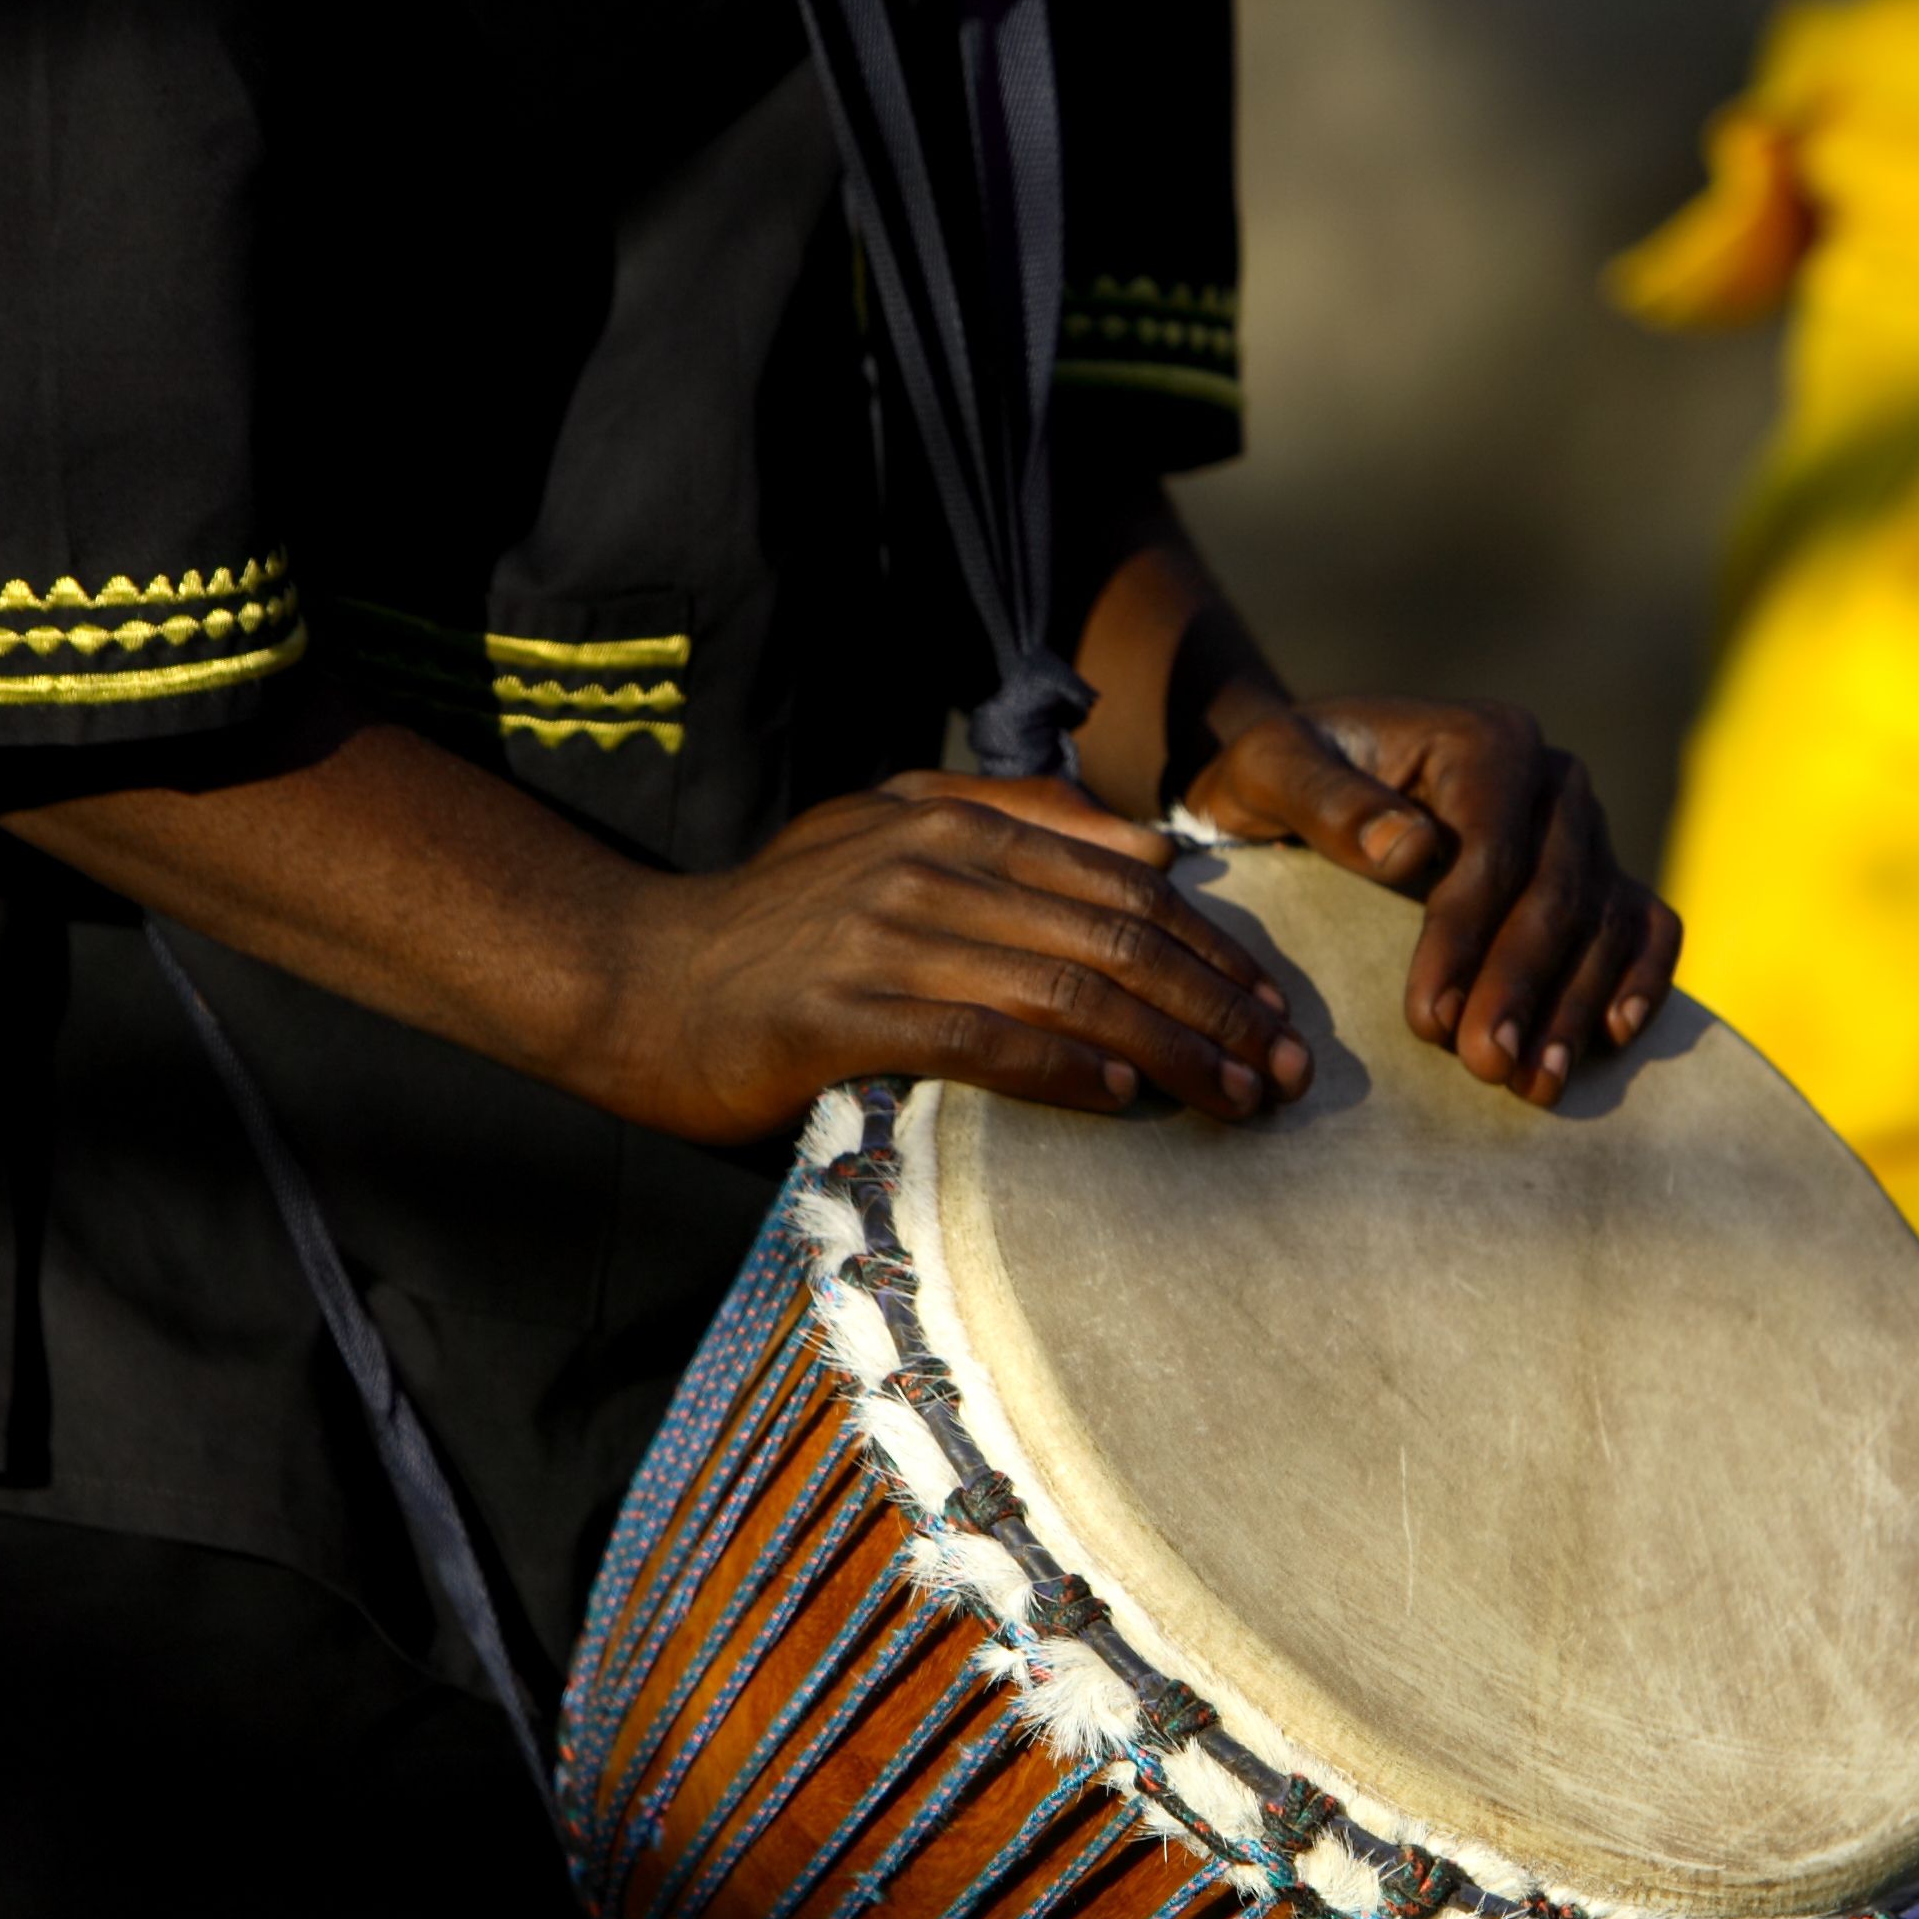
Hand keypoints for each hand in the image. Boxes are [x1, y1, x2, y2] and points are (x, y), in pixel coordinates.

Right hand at [599, 774, 1308, 1142]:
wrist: (633, 979)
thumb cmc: (775, 926)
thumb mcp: (888, 836)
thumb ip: (1016, 822)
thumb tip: (1152, 851)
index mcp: (952, 818)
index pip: (1123, 882)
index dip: (1215, 949)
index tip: (1276, 1010)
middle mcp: (929, 864)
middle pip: (1115, 937)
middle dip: (1219, 1007)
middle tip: (1286, 1070)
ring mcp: (885, 937)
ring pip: (1067, 988)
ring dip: (1170, 1050)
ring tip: (1234, 1100)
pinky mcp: (842, 1014)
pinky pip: (980, 1039)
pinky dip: (1062, 1069)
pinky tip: (1122, 1099)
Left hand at [1183, 700, 1684, 1106]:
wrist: (1315, 783)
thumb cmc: (1287, 776)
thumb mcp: (1271, 768)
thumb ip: (1327, 800)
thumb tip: (1411, 849)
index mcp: (1484, 741)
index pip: (1492, 847)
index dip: (1466, 936)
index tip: (1428, 1017)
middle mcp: (1552, 780)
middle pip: (1556, 890)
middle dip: (1520, 986)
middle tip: (1485, 1065)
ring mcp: (1585, 829)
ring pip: (1603, 919)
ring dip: (1574, 1007)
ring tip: (1533, 1083)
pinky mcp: (1601, 875)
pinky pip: (1646, 925)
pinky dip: (1641, 978)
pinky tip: (1611, 1038)